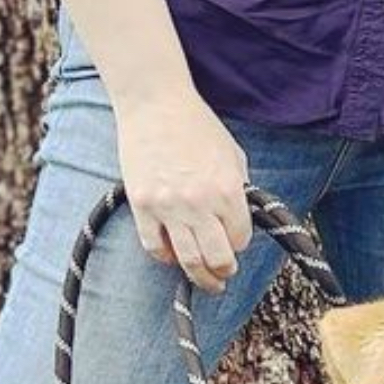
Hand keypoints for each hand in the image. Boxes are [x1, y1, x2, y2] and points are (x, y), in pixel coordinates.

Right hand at [115, 88, 251, 295]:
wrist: (155, 103)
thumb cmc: (196, 124)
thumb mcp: (231, 154)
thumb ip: (236, 188)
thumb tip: (237, 216)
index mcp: (227, 189)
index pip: (241, 238)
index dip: (240, 242)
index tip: (235, 241)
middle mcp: (200, 203)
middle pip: (217, 258)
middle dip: (223, 271)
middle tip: (223, 276)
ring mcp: (168, 206)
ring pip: (187, 260)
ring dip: (199, 275)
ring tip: (203, 280)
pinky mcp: (142, 205)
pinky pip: (154, 246)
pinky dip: (165, 256)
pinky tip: (171, 255)